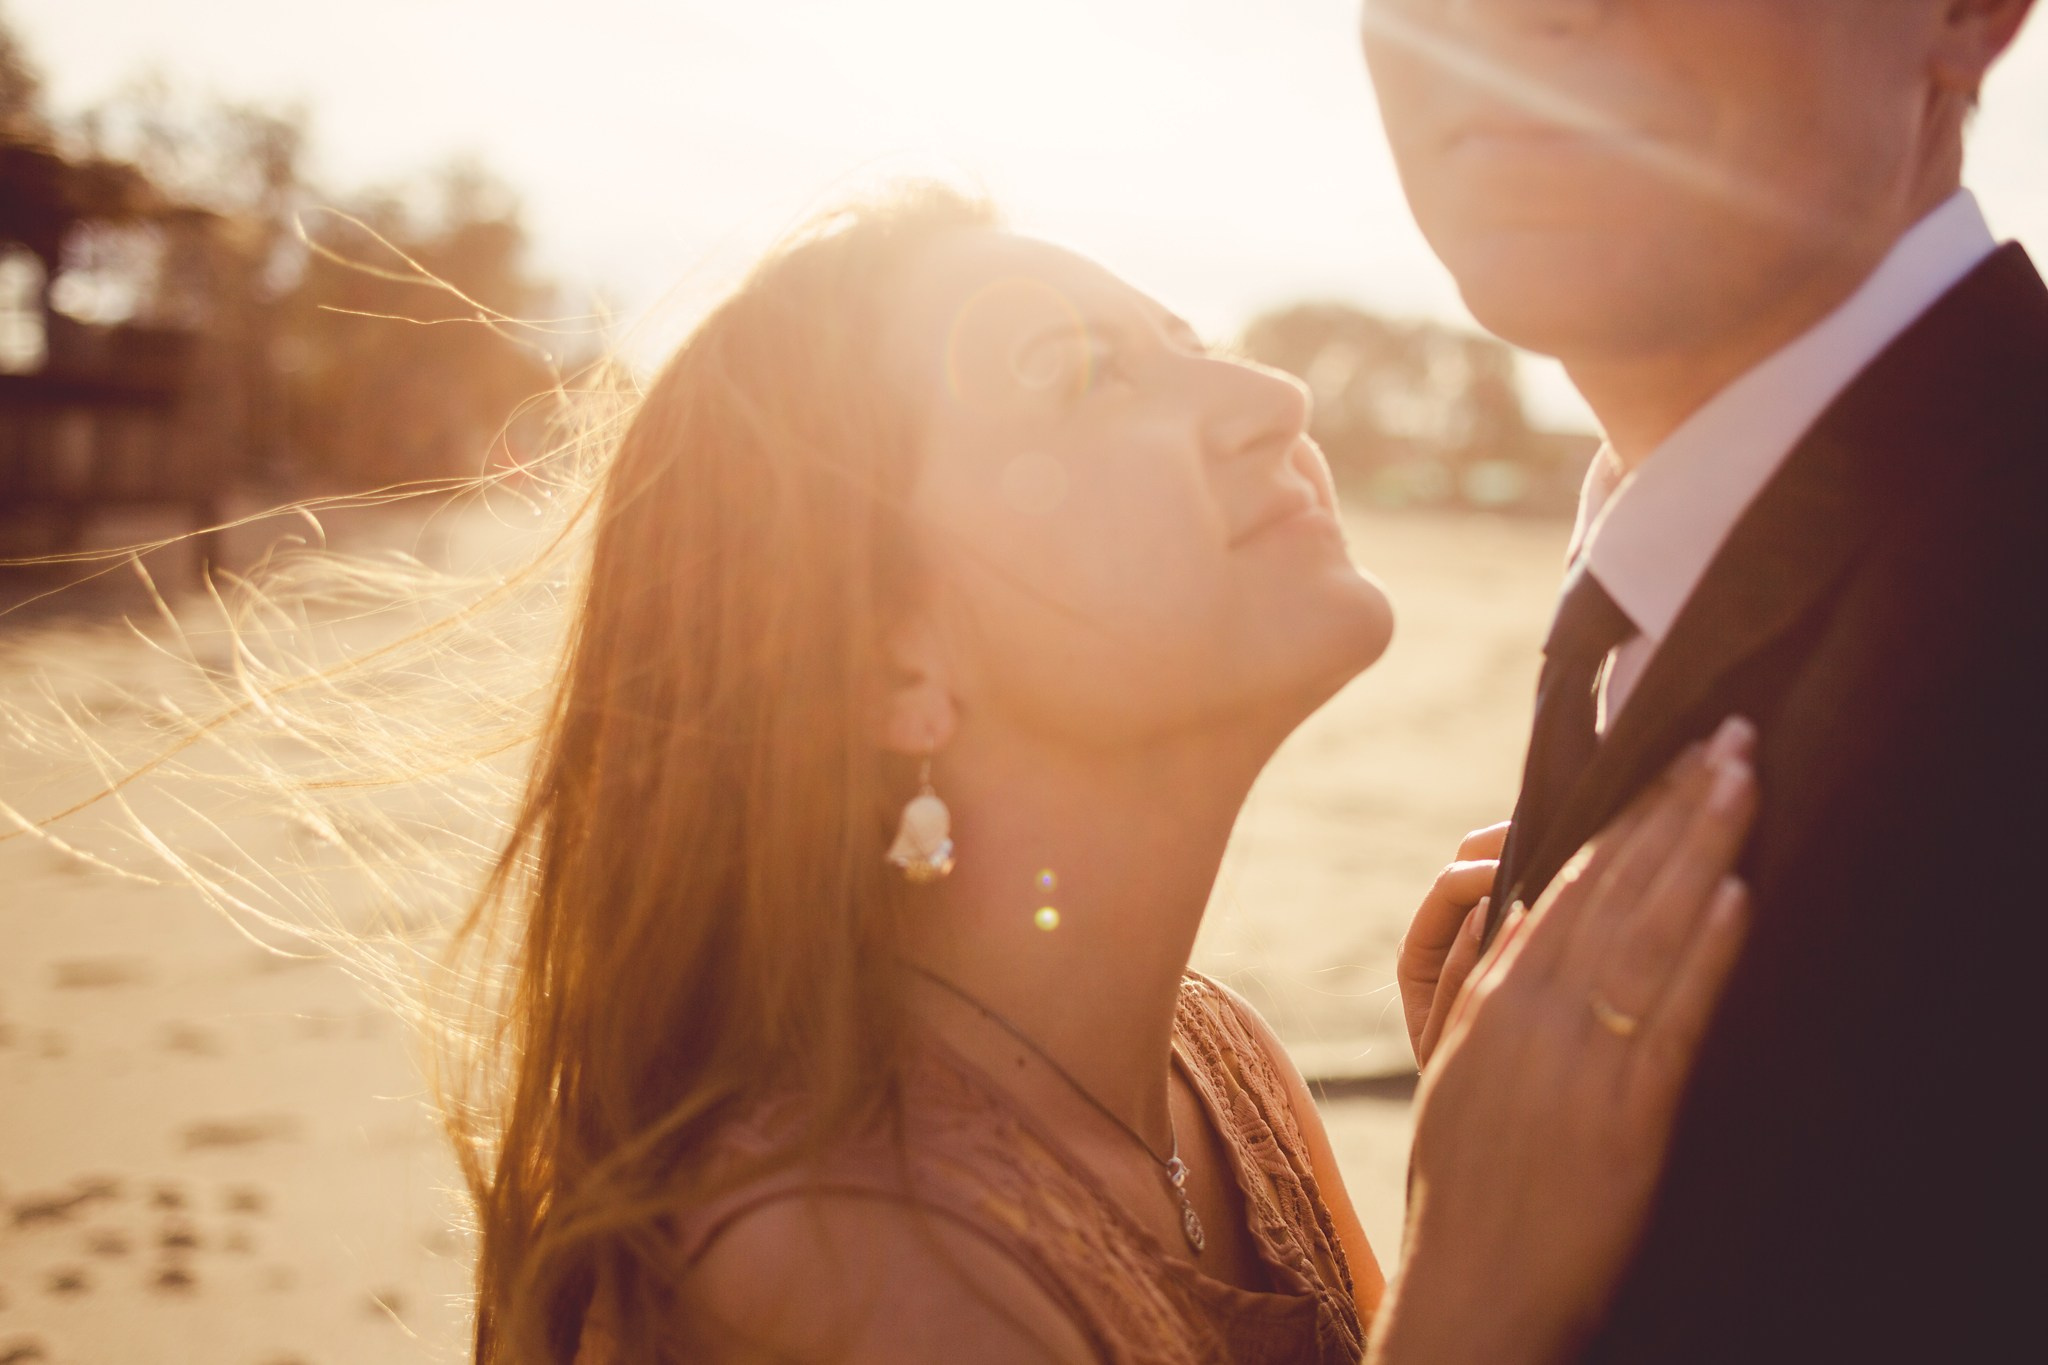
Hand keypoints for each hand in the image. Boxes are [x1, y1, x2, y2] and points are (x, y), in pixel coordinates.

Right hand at [1371, 717, 1758, 1364]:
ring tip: (1740, 778)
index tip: (1667, 756)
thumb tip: (1532, 924)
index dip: (1623, 814)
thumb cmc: (1467, 1190)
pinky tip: (1737, 895)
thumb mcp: (1462, 1072)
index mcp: (1492, 998)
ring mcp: (1574, 1060)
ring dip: (1698, 846)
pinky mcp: (1622, 1116)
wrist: (1468, 1292)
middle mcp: (1529, 1012)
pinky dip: (1705, 950)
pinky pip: (1670, 1017)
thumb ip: (1497, 995)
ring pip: (1643, 928)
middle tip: (1724, 733)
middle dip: (1672, 804)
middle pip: (1609, 885)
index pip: (1564, 880)